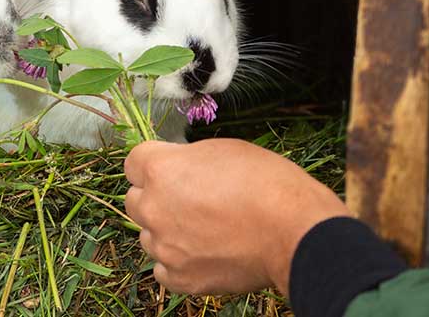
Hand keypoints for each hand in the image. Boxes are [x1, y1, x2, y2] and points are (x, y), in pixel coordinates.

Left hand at [123, 138, 348, 295]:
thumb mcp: (223, 149)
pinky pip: (163, 269)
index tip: (168, 168)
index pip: (133, 163)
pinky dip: (177, 263)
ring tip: (203, 229)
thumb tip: (178, 166)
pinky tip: (202, 253)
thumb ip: (187, 159)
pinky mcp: (181, 277)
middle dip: (154, 197)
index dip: (152, 164)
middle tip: (188, 199)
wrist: (295, 232)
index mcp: (160, 170)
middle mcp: (153, 208)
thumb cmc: (267, 183)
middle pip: (134, 200)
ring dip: (166, 231)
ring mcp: (164, 246)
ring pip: (148, 236)